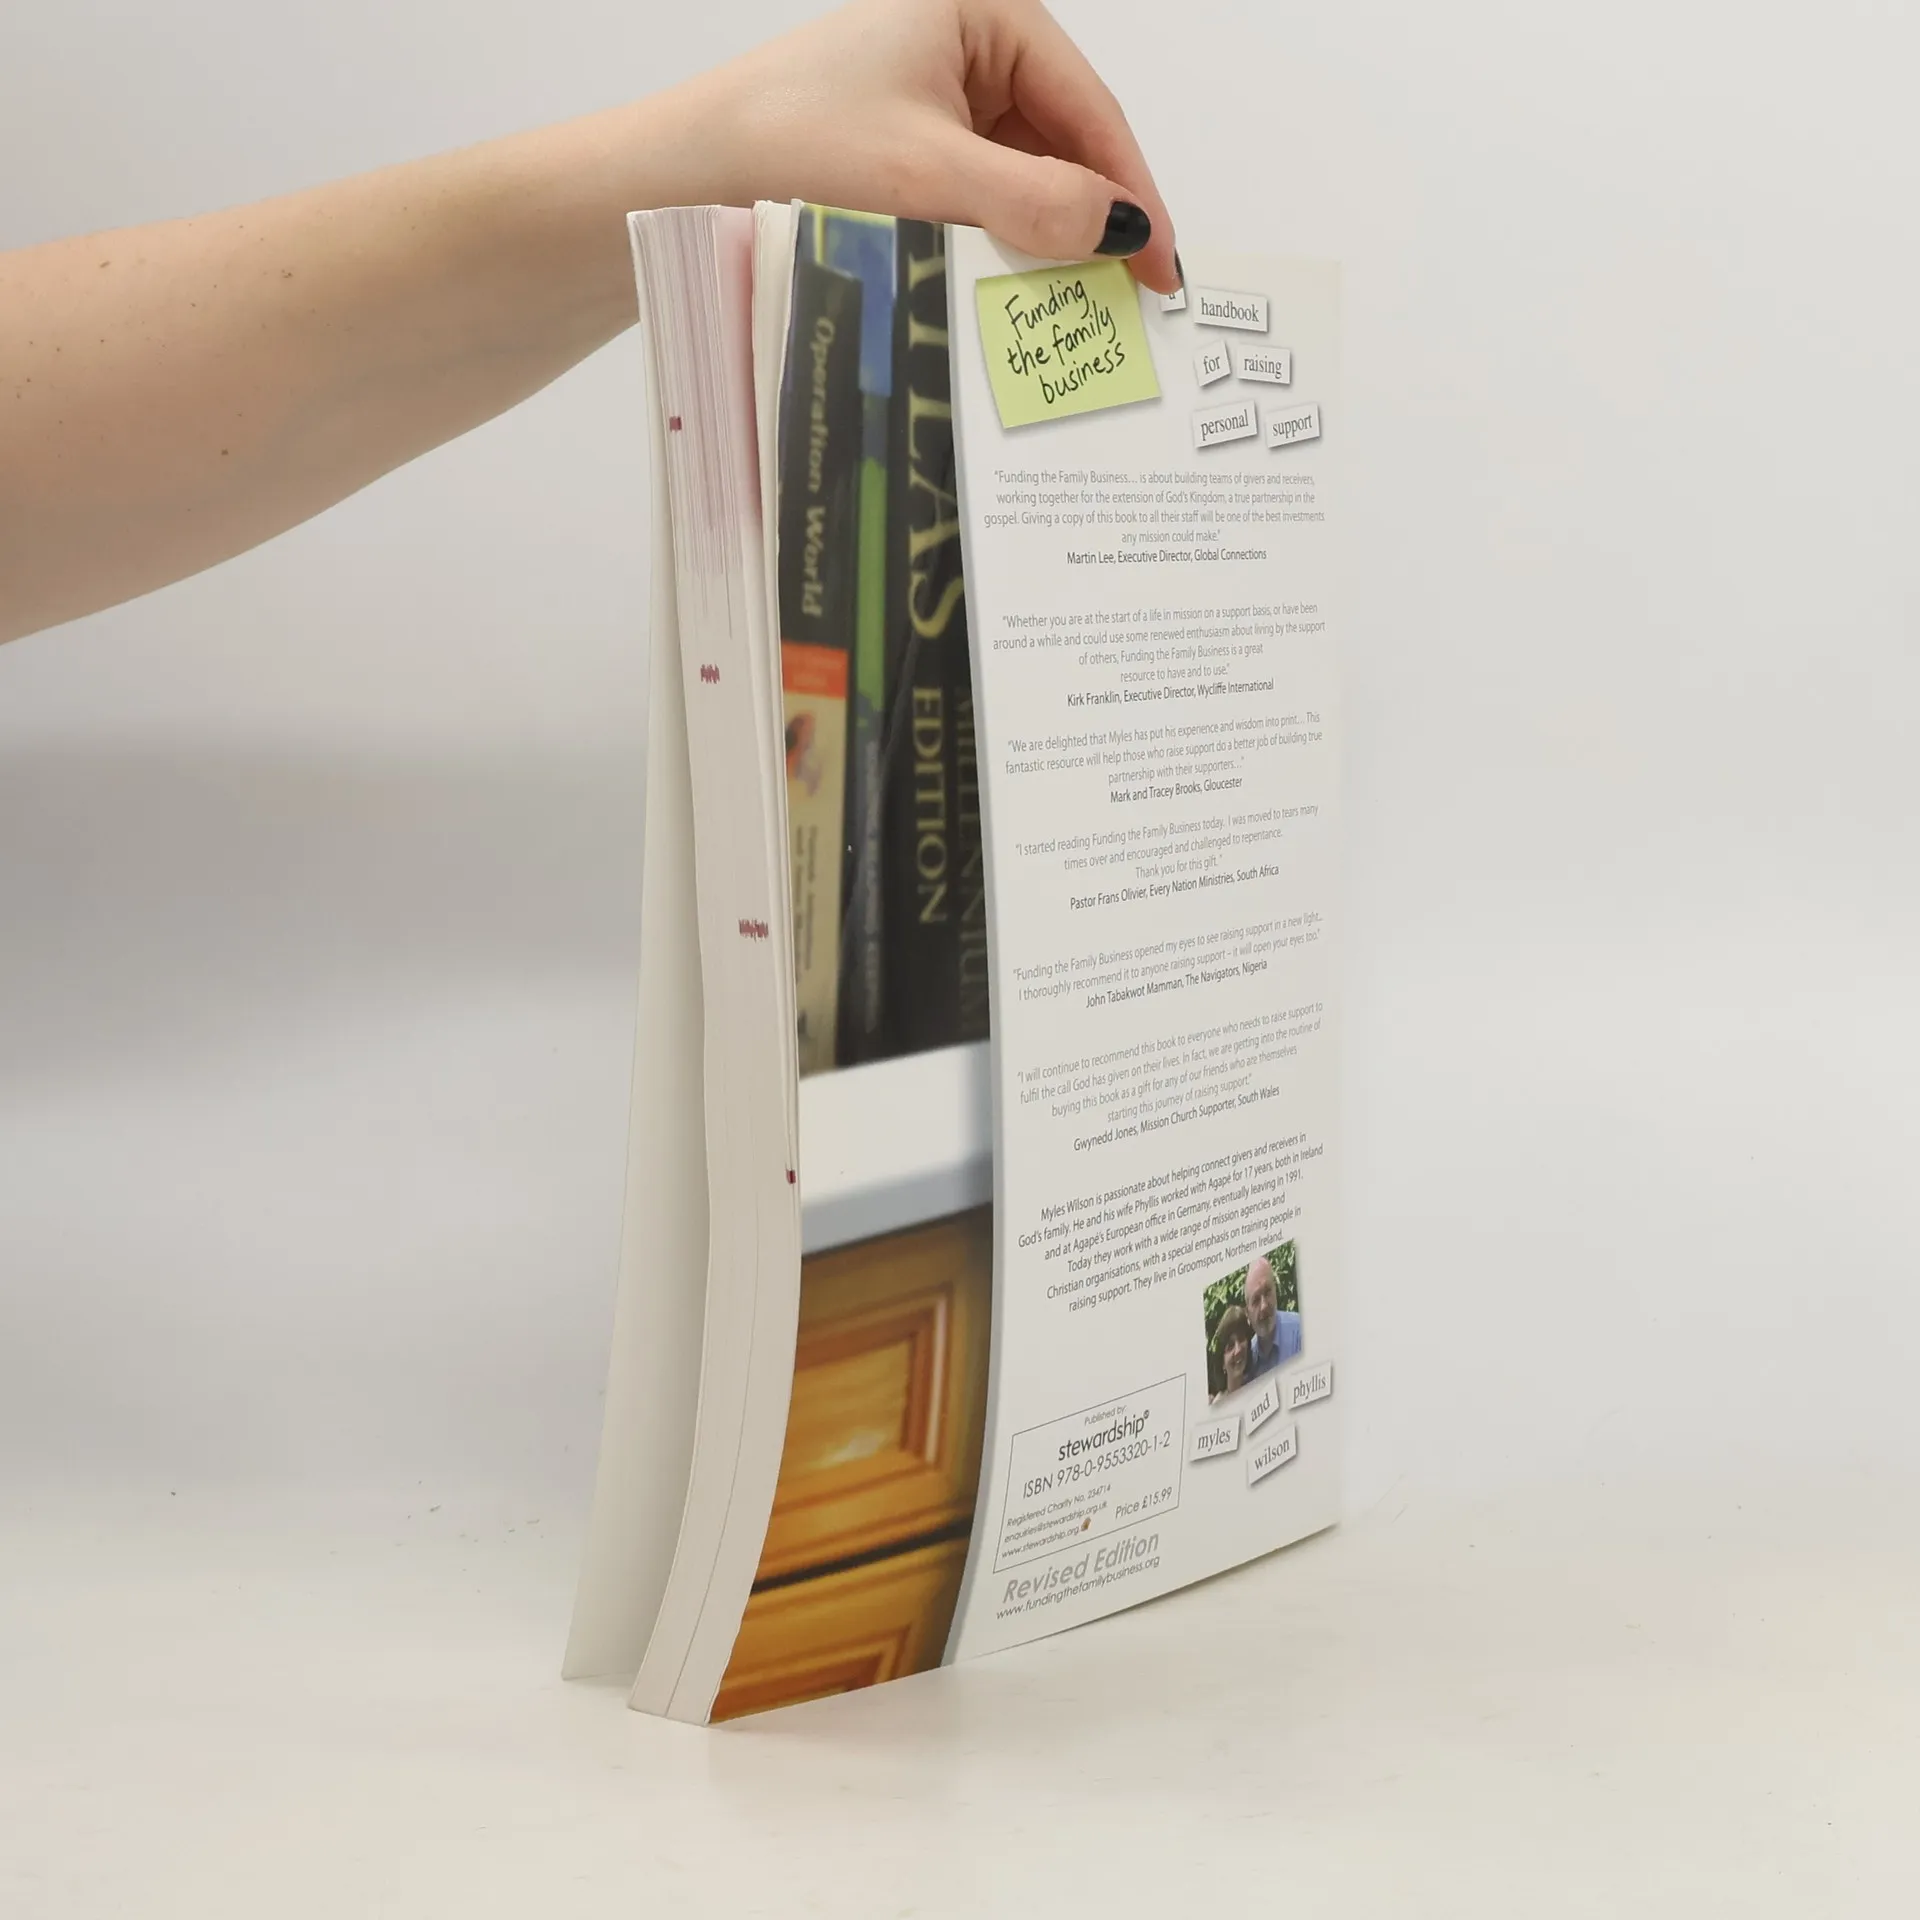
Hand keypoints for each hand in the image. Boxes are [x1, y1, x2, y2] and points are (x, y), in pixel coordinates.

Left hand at [651, 0, 1177, 290]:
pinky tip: (1009, 300)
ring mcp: (926, 100)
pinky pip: (975, 202)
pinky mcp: (897, 152)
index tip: (1163, 271)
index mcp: (976, 12)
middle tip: (1130, 306)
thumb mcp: (928, 179)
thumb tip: (1126, 230)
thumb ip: (1037, 203)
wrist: (666, 186)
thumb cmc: (782, 152)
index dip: (1133, 193)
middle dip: (1093, 223)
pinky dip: (997, 251)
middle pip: (1060, 144)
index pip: (1086, 109)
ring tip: (1073, 315)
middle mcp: (956, 47)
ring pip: (1019, 180)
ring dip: (1044, 246)